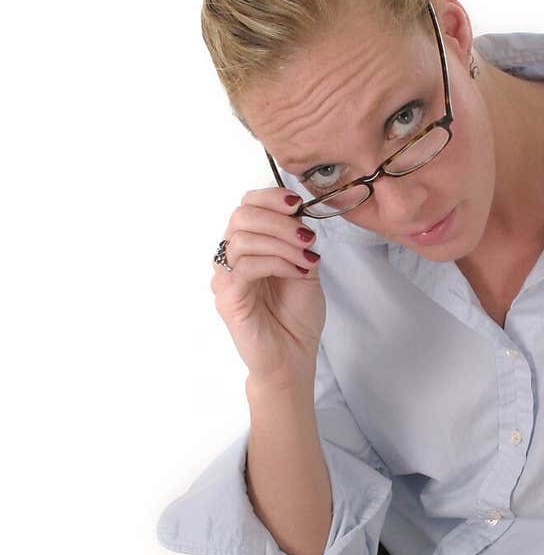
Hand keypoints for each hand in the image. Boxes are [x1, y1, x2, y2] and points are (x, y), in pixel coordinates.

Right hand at [211, 184, 326, 382]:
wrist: (293, 357)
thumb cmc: (296, 317)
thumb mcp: (306, 268)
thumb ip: (298, 241)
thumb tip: (299, 215)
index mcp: (248, 247)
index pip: (247, 206)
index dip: (270, 198)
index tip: (297, 204)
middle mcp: (230, 259)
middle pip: (241, 216)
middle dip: (279, 220)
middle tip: (306, 237)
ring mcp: (226, 279)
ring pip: (243, 239)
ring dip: (282, 243)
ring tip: (307, 259)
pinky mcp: (228, 298)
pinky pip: (247, 267)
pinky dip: (278, 263)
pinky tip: (298, 272)